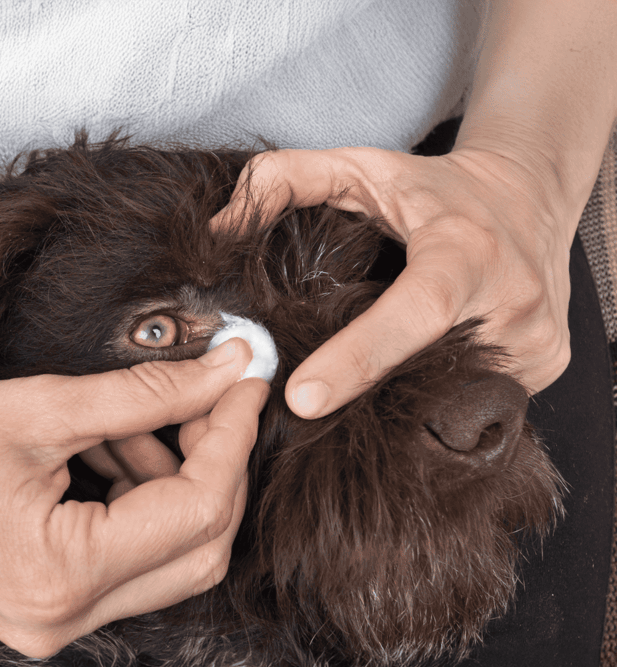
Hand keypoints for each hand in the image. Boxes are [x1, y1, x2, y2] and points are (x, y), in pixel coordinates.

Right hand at [0, 339, 267, 656]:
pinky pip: (135, 557)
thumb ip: (147, 392)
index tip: (247, 383)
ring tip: (141, 421)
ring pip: (174, 555)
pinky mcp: (54, 604)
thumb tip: (227, 371)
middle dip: (216, 465)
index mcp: (60, 575)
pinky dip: (145, 500)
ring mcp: (59, 621)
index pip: (197, 510)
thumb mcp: (39, 406)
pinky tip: (117, 449)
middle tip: (211, 398)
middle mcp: (65, 619)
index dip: (233, 439)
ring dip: (177, 480)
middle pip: (199, 546)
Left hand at [211, 145, 572, 417]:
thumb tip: (220, 232)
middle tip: (316, 396)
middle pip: (426, 370)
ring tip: (368, 381)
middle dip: (367, 392)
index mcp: (467, 249)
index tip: (304, 397)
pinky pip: (479, 399)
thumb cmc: (436, 191)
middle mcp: (513, 298)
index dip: (360, 357)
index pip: (416, 312)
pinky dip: (437, 397)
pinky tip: (419, 377)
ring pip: (450, 396)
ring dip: (401, 398)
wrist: (528, 197)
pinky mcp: (545, 365)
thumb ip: (284, 183)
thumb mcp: (361, 168)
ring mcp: (535, 340)